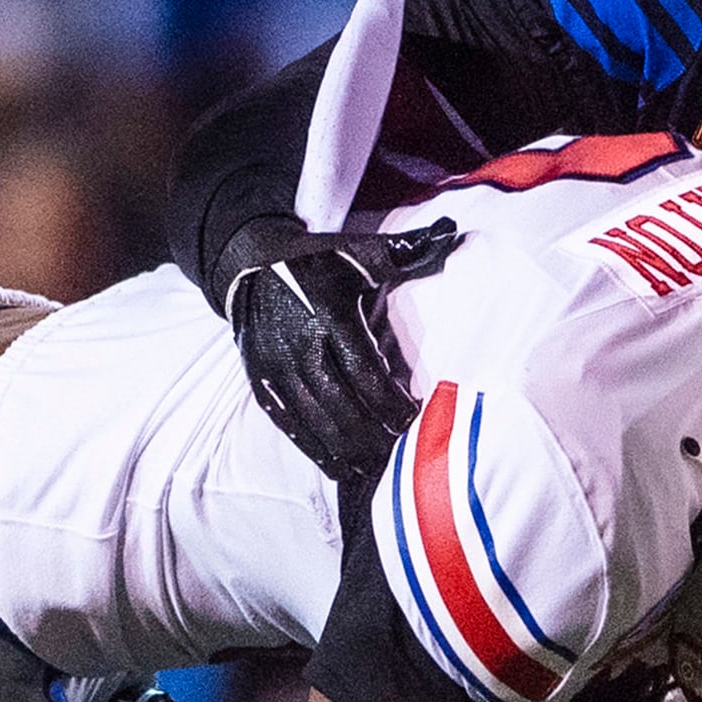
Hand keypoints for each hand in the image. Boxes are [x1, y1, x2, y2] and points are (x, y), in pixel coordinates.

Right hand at [218, 213, 459, 480]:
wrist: (250, 266)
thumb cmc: (316, 261)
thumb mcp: (358, 251)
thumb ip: (406, 251)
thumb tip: (452, 233)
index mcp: (329, 315)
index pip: (365, 372)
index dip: (390, 402)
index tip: (413, 418)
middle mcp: (300, 346)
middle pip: (342, 405)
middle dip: (373, 434)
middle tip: (400, 451)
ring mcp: (276, 368)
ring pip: (316, 421)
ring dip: (348, 449)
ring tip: (375, 467)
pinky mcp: (261, 383)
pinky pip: (289, 425)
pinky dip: (315, 450)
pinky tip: (339, 467)